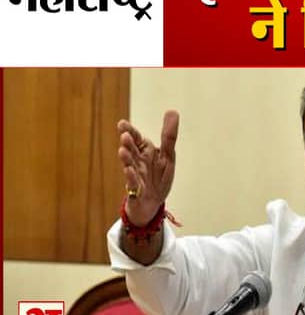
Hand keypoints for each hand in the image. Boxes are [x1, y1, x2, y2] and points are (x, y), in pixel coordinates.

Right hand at [117, 111, 178, 226]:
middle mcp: (138, 162)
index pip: (137, 139)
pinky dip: (131, 178)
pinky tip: (129, 171)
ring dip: (126, 159)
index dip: (130, 132)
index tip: (122, 123)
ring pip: (130, 166)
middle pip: (132, 151)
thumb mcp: (168, 156)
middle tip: (124, 135)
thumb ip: (169, 135)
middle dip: (128, 143)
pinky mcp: (136, 191)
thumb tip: (172, 111)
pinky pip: (133, 184)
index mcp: (145, 152)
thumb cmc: (158, 177)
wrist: (152, 204)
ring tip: (123, 150)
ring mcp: (135, 176)